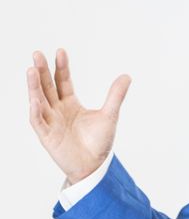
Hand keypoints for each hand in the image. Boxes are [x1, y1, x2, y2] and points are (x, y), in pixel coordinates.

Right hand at [27, 47, 131, 183]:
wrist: (95, 167)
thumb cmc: (99, 143)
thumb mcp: (109, 115)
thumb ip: (115, 96)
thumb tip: (127, 76)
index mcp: (70, 104)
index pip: (63, 81)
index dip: (60, 67)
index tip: (60, 51)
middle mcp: (58, 110)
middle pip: (47, 87)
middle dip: (41, 71)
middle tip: (37, 54)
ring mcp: (51, 122)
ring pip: (39, 101)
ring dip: (34, 87)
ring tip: (30, 70)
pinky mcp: (47, 136)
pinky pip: (38, 121)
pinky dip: (36, 110)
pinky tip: (34, 98)